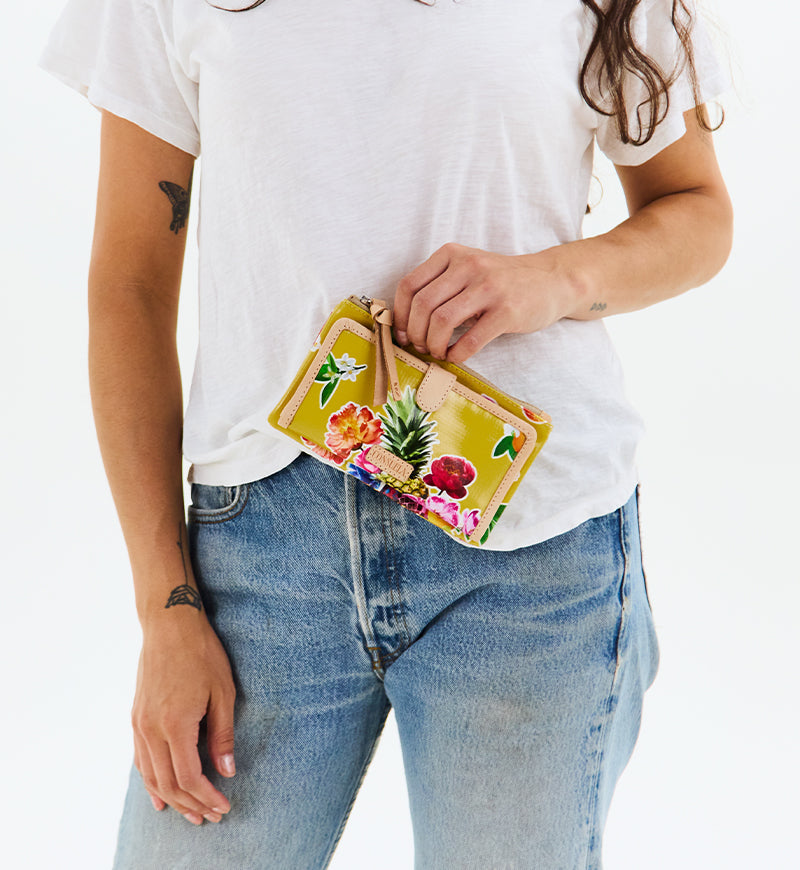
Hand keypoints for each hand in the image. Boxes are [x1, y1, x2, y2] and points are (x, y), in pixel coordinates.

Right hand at [132, 612, 236, 824]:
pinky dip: (150, 782)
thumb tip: (227, 772)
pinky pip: (140, 759)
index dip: (207, 797)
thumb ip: (222, 734)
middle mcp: (151, 729)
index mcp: (175, 725)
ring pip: (150, 776)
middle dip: (191, 805)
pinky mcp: (136, 717)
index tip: (224, 807)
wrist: (169, 624)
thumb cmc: (202, 654)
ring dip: (170, 799)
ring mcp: (139, 724)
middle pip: (168, 784)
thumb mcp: (223, 692)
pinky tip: (159, 796)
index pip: (189, 777)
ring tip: (190, 814)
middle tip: (211, 817)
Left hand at [392, 242, 581, 363]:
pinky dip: (456, 354)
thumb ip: (440, 287)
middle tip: (421, 347)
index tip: (403, 334)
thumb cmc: (502, 282)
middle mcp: (469, 266)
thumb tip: (406, 325)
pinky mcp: (507, 311)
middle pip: (423, 305)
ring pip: (442, 321)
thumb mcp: (468, 270)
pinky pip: (470, 340)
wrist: (552, 280)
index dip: (400, 315)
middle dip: (416, 334)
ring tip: (438, 352)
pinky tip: (456, 357)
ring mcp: (489, 287)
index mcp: (452, 254)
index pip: (409, 285)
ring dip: (434, 345)